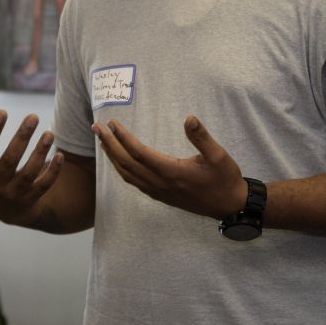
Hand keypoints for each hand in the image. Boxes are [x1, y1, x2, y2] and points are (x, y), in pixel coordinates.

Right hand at [0, 110, 62, 226]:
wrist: (7, 212)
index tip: (3, 111)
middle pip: (10, 161)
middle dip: (21, 138)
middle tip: (32, 116)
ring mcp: (16, 194)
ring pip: (29, 173)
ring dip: (40, 153)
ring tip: (49, 133)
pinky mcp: (33, 199)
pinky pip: (44, 185)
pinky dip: (53, 171)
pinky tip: (60, 154)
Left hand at [92, 116, 247, 219]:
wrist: (230, 206)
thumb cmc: (225, 179)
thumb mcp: (218, 155)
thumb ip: (202, 137)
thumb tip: (189, 118)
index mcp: (172, 172)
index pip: (139, 153)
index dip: (123, 138)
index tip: (112, 123)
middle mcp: (161, 184)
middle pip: (126, 163)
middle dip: (109, 145)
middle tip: (96, 127)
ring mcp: (159, 192)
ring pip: (127, 175)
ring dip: (112, 157)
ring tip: (101, 140)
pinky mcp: (161, 196)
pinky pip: (134, 182)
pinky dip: (121, 169)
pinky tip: (117, 160)